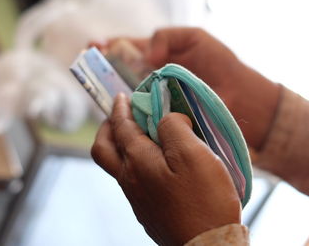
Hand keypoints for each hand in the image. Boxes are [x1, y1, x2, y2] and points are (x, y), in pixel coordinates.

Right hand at [91, 28, 280, 149]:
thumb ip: (167, 37)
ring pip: (125, 94)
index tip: (95, 47)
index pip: (128, 49)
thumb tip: (145, 56)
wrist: (240, 96)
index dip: (110, 47)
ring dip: (109, 90)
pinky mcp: (162, 118)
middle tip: (88, 64)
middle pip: (120, 72)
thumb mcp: (195, 37)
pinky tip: (116, 109)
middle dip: (102, 68)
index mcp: (158, 57)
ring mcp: (155, 99)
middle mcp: (152, 78)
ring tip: (96, 84)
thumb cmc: (220, 64)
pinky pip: (139, 114)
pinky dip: (126, 113)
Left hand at [91, 94, 240, 245]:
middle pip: (104, 149)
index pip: (121, 126)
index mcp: (137, 161)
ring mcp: (136, 198)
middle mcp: (129, 180)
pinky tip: (156, 163)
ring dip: (121, 145)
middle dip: (108, 128)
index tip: (123, 96)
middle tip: (120, 116)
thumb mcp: (193, 154)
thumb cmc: (204, 199)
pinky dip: (135, 162)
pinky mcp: (147, 211)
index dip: (121, 108)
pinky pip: (131, 180)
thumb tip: (167, 118)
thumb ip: (174, 128)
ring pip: (117, 166)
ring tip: (141, 135)